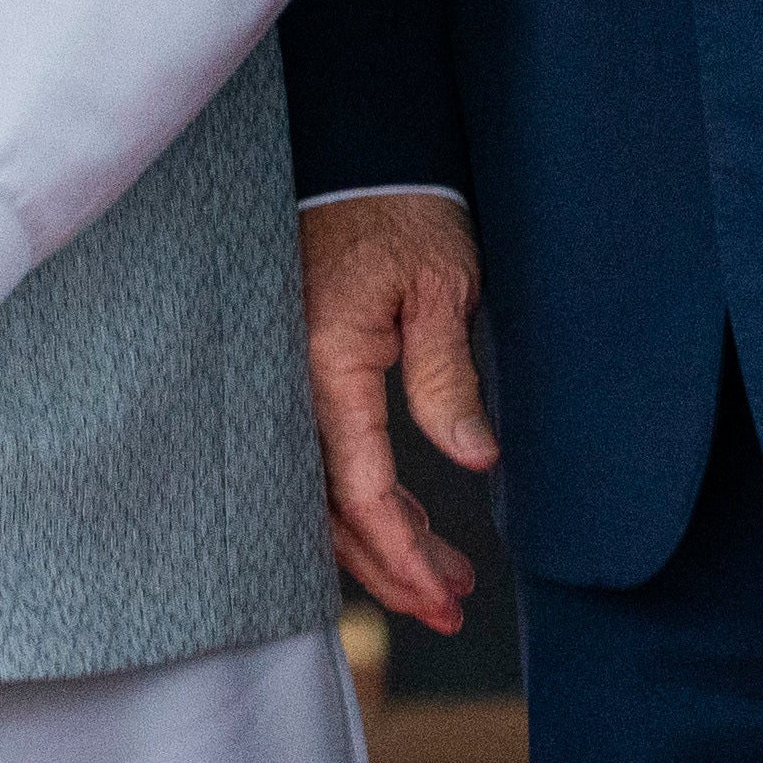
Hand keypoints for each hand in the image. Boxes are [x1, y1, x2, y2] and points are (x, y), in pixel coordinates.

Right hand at [302, 193, 498, 636]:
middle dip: (389, 568)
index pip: (362, 489)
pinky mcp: (298, 372)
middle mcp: (293, 382)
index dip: (403, 550)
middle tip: (449, 608)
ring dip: (376, 541)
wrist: (359, 154)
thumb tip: (474, 458)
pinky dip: (357, 500)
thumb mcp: (442, 286)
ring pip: (321, 490)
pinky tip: (395, 520)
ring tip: (440, 579)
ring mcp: (289, 379)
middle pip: (331, 508)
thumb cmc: (403, 212)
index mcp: (327, 363)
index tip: (446, 592)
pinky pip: (319, 457)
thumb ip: (448, 376)